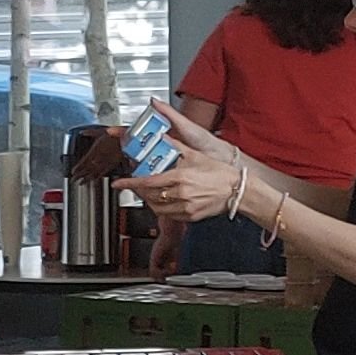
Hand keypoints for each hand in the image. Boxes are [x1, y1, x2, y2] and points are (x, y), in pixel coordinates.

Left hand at [123, 149, 244, 225]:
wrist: (237, 189)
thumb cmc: (219, 172)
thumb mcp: (195, 155)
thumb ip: (176, 146)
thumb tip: (163, 138)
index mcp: (180, 177)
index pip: (148, 182)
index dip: (130, 183)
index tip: (119, 183)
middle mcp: (181, 194)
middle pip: (149, 196)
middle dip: (139, 192)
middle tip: (135, 185)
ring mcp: (186, 207)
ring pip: (157, 208)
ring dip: (149, 200)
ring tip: (149, 192)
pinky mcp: (190, 216)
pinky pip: (169, 215)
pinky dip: (162, 208)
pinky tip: (164, 200)